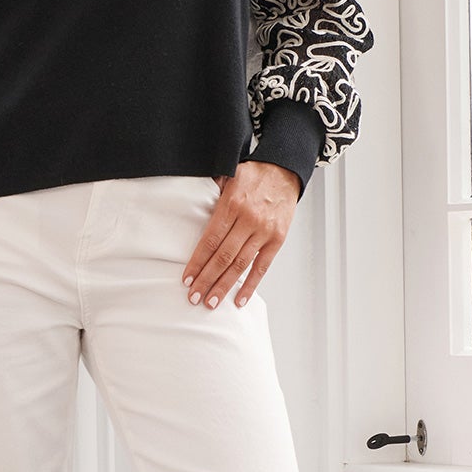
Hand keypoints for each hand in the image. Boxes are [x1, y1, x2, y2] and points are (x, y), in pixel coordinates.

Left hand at [182, 161, 301, 310]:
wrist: (284, 169)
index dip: (197, 262)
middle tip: (193, 297)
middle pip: (223, 257)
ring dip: (224, 286)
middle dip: (206, 280)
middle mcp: (248, 220)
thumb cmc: (253, 174)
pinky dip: (251, 285)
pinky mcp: (277, 239)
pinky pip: (262, 267)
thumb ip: (211, 194)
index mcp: (232, 205)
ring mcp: (264, 231)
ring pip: (240, 265)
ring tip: (211, 302)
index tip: (187, 279)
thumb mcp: (227, 175)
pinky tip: (239, 299)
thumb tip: (190, 210)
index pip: (210, 241)